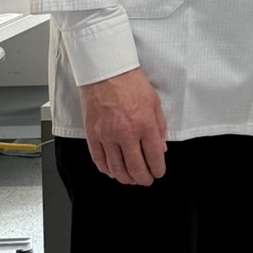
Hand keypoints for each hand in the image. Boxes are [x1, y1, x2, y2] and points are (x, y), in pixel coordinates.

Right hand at [82, 67, 167, 185]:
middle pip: (135, 166)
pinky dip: (106, 169)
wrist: (106, 72)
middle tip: (146, 181)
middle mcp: (126, 133)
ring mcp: (107, 135)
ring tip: (130, 179)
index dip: (157, 169)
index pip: (154, 156)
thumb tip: (160, 147)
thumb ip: (159, 127)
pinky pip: (99, 159)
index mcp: (145, 124)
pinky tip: (112, 171)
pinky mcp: (92, 134)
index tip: (158, 173)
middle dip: (143, 178)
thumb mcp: (154, 102)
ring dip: (125, 177)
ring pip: (116, 167)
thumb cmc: (130, 83)